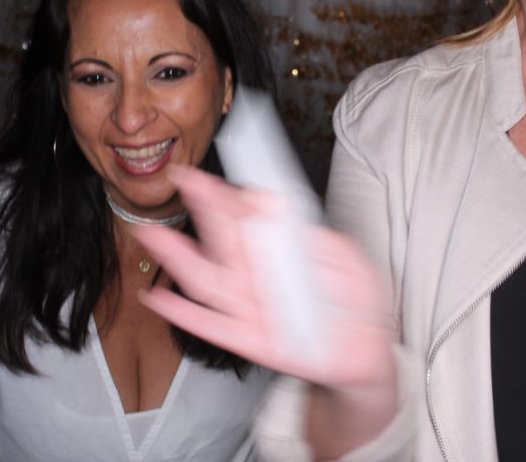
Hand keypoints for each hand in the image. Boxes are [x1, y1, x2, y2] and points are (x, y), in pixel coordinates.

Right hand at [131, 164, 396, 394]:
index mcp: (278, 252)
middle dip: (203, 211)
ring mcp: (253, 308)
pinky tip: (160, 299)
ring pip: (208, 281)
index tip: (204, 175)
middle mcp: (259, 277)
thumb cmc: (357, 302)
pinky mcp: (253, 341)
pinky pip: (214, 327)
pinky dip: (185, 315)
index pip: (247, 218)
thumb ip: (315, 236)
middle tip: (183, 182)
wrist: (371, 351)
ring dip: (179, 258)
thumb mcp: (348, 259)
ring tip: (154, 235)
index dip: (225, 195)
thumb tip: (281, 211)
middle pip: (223, 241)